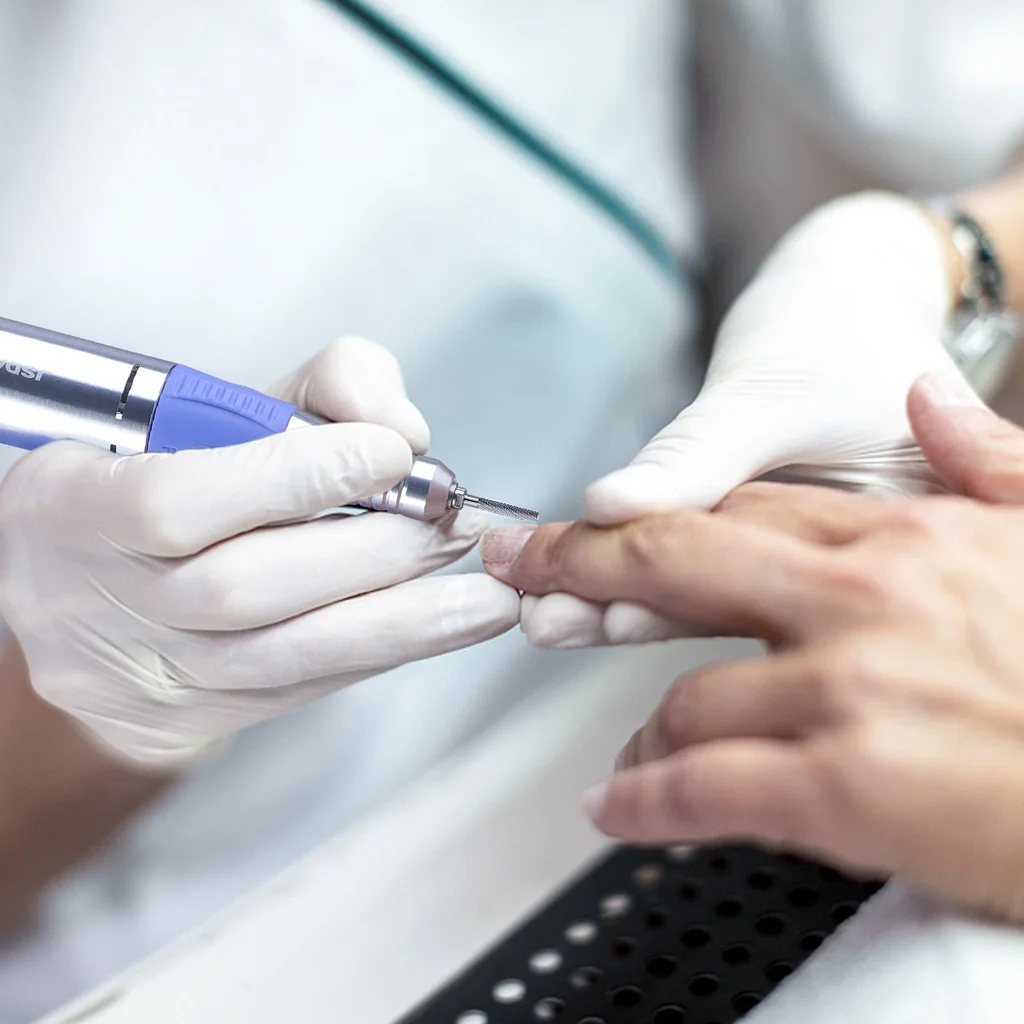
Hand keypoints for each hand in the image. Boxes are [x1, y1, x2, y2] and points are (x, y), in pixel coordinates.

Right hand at [0, 337, 518, 766]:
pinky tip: (444, 628)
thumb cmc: (164, 475)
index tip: (389, 452)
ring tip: (488, 598)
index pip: (177, 501)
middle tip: (454, 525)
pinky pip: (303, 689)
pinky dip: (382, 652)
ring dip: (403, 623)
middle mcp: (105, 601)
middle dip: (371, 553)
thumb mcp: (223, 408)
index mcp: (76, 507)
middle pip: (243, 588)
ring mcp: (152, 672)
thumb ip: (322, 389)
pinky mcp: (197, 717)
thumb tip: (401, 430)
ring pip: (284, 657)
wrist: (86, 591)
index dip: (293, 477)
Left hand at [483, 373, 1023, 921]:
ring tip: (622, 762)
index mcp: (904, 538)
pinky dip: (645, 804)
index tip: (590, 526)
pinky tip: (618, 813)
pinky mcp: (850, 786)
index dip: (648, 520)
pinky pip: (704, 788)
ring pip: (686, 697)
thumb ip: (990, 461)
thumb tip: (929, 402)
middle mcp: (862, 597)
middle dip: (585, 568)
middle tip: (527, 574)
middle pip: (676, 563)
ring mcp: (849, 687)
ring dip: (639, 732)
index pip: (738, 513)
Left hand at [524, 192, 966, 648]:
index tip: (589, 605)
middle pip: (734, 610)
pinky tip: (575, 593)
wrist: (860, 297)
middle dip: (633, 618)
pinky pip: (703, 569)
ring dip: (622, 608)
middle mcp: (862, 569)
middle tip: (546, 623)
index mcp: (899, 541)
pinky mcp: (771, 541)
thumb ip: (697, 458)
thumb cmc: (834, 329)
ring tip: (546, 617)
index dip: (672, 602)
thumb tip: (607, 508)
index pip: (771, 587)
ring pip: (710, 599)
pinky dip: (637, 576)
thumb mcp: (772, 391)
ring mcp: (814, 557)